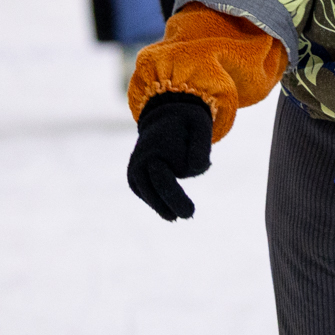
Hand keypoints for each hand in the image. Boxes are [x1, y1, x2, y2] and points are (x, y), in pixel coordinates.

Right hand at [127, 92, 213, 219]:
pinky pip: (143, 191)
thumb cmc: (187, 123)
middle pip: (154, 189)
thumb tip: (195, 168)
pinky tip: (168, 211)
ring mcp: (135, 167)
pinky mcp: (134, 175)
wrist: (165, 116)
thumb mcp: (201, 127)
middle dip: (170, 204)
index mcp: (157, 146)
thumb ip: (200, 147)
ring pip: (146, 192)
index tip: (190, 213)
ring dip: (161, 205)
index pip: (163, 179)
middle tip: (188, 216)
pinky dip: (155, 200)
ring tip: (174, 217)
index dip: (175, 198)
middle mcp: (141, 158)